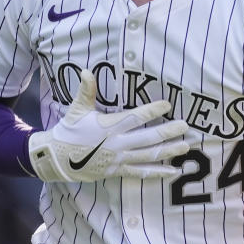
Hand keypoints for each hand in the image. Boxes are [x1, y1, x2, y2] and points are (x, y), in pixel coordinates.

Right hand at [28, 69, 188, 181]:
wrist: (57, 159)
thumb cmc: (70, 131)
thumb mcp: (77, 109)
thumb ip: (85, 91)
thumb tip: (86, 71)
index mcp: (108, 126)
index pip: (134, 118)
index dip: (151, 111)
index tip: (167, 104)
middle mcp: (116, 144)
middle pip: (147, 138)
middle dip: (168, 132)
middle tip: (185, 126)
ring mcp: (119, 159)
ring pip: (148, 156)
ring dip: (168, 151)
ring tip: (186, 146)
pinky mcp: (118, 171)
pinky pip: (141, 173)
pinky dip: (158, 173)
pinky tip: (173, 172)